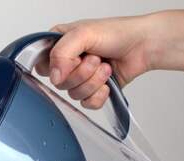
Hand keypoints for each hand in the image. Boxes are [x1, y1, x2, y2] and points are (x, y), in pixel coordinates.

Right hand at [36, 16, 152, 108]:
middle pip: (59, 83)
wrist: (142, 46)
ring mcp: (79, 78)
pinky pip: (86, 104)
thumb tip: (54, 77)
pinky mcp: (92, 91)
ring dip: (93, 82)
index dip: (56, 67)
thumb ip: (62, 53)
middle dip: (81, 73)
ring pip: (73, 94)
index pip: (41, 65)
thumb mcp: (83, 33)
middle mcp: (67, 62)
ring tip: (106, 67)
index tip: (73, 58)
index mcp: (59, 44)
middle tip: (95, 59)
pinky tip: (107, 82)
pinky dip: (99, 95)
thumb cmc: (117, 33)